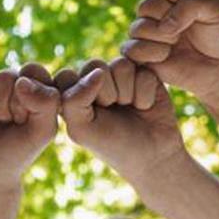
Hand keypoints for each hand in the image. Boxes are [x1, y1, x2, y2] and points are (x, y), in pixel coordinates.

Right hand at [0, 63, 59, 187]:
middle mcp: (7, 81)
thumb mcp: (43, 131)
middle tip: (6, 123)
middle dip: (5, 108)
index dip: (28, 98)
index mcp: (32, 84)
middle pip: (4, 77)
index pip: (31, 71)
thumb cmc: (19, 150)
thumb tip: (21, 81)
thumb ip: (47, 103)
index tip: (26, 118)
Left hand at [59, 58, 186, 180]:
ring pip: (120, 65)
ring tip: (129, 107)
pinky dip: (144, 95)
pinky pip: (143, 71)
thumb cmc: (112, 144)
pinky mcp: (144, 71)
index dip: (81, 96)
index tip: (90, 118)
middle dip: (107, 93)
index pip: (66, 75)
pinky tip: (144, 106)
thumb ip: (73, 101)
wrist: (152, 154)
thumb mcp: (82, 130)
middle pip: (95, 64)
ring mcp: (120, 72)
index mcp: (73, 89)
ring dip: (127, 93)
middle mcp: (95, 77)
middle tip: (113, 112)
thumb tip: (98, 72)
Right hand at [121, 0, 218, 104]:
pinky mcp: (140, 56)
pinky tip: (166, 55)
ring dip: (160, 36)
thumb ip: (189, 5)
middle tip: (185, 31)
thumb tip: (162, 27)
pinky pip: (131, 48)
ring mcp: (147, 33)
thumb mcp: (214, 9)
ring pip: (137, 27)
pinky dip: (150, 51)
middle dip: (168, 18)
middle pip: (147, 5)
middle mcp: (156, 12)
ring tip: (176, 43)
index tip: (200, 13)